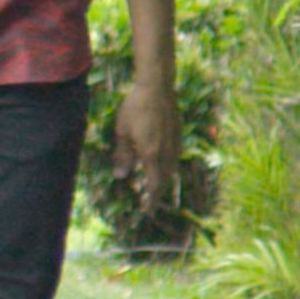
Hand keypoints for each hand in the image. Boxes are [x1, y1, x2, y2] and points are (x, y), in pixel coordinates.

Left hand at [112, 76, 178, 200]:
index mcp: (152, 154)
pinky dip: (166, 165)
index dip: (150, 200)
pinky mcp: (178, 134)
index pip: (154, 185)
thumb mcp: (122, 132)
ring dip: (162, 179)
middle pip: (164, 180)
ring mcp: (175, 143)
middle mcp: (167, 152)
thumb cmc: (135, 108)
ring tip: (152, 183)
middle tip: (147, 200)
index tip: (146, 211)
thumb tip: (120, 176)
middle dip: (156, 192)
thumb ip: (123, 155)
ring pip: (171, 169)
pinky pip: (174, 157)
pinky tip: (160, 162)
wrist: (157, 87)